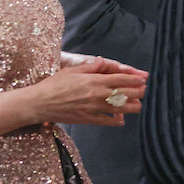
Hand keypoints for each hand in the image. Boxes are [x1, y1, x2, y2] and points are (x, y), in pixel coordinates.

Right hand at [28, 61, 146, 126]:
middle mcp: (98, 94)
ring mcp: (95, 108)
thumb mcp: (72, 70)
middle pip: (127, 94)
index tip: (143, 80)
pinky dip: (117, 121)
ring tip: (138, 105)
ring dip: (133, 107)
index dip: (136, 80)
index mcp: (95, 80)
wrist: (40, 103)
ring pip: (121, 109)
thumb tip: (103, 61)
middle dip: (139, 92)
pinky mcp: (89, 119)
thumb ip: (91, 66)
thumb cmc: (54, 84)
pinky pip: (108, 122)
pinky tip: (121, 120)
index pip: (122, 79)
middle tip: (143, 91)